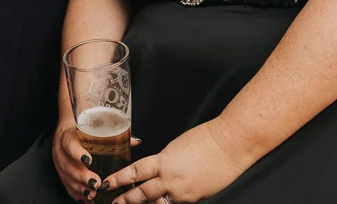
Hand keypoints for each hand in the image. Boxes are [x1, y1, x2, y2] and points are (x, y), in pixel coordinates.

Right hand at [52, 119, 142, 201]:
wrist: (67, 127)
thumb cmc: (82, 127)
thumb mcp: (94, 126)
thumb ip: (113, 134)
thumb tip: (135, 141)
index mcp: (67, 134)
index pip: (70, 144)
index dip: (78, 153)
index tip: (89, 161)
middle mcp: (60, 149)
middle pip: (67, 164)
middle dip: (81, 176)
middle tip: (96, 183)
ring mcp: (58, 161)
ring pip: (65, 177)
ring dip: (79, 187)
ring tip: (92, 193)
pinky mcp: (59, 171)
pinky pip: (65, 184)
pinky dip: (75, 192)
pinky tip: (85, 197)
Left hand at [103, 122, 244, 203]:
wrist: (229, 145)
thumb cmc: (206, 139)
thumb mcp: (177, 146)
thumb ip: (165, 160)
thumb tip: (159, 169)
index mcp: (163, 161)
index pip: (135, 172)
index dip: (119, 180)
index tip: (107, 184)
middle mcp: (170, 180)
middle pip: (142, 194)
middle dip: (126, 200)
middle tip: (114, 203)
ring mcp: (183, 192)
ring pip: (158, 203)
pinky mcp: (195, 199)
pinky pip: (176, 203)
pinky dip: (168, 202)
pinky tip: (164, 201)